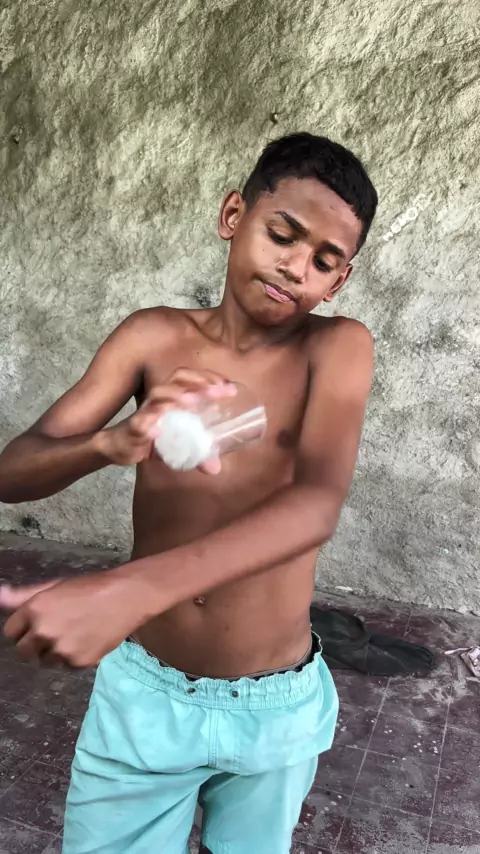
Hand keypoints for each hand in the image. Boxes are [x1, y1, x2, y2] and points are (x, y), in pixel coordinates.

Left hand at [0, 571, 148, 667]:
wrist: (126, 597)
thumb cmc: (90, 587)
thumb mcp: (55, 586)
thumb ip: (23, 595)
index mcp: (35, 609)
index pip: (10, 632)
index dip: (23, 628)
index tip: (36, 624)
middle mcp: (44, 632)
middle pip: (23, 650)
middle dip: (35, 643)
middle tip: (56, 630)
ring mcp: (61, 649)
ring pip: (45, 660)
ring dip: (54, 652)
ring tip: (74, 634)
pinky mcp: (78, 663)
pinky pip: (66, 665)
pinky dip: (73, 657)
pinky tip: (86, 640)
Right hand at [96, 368, 234, 470]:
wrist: (117, 447)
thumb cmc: (149, 439)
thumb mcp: (177, 446)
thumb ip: (197, 454)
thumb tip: (215, 468)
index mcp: (172, 398)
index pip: (191, 379)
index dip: (210, 378)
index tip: (229, 387)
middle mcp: (159, 399)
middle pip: (177, 378)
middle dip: (199, 381)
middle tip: (217, 392)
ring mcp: (146, 411)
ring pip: (159, 395)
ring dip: (176, 396)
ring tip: (193, 402)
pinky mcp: (133, 428)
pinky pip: (140, 423)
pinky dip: (149, 423)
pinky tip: (159, 429)